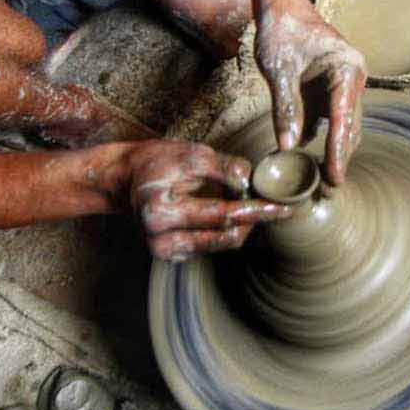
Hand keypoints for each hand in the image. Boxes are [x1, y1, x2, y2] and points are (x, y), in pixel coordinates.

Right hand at [128, 140, 291, 260]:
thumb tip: (253, 181)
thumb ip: (223, 167)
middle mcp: (159, 239)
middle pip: (225, 237)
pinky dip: (223, 231)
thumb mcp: (190, 153)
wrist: (127, 178)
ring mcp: (163, 251)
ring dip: (240, 225)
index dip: (255, 211)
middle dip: (252, 220)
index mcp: (160, 211)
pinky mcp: (169, 256)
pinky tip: (227, 214)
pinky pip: (208, 246)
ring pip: (220, 245)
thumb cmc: (159, 161)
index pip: (221, 215)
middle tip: (271, 202)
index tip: (283, 208)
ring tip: (249, 204)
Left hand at [254, 0, 366, 185]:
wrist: (282, 7)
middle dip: (338, 158)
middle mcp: (352, 79)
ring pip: (341, 126)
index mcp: (346, 69)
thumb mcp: (278, 69)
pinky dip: (320, 139)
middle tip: (326, 192)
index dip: (338, 151)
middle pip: (348, 127)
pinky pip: (328, 120)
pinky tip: (309, 161)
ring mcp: (343, 86)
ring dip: (331, 152)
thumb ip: (286, 107)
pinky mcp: (330, 91)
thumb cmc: (282, 31)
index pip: (343, 118)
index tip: (334, 178)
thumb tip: (288, 146)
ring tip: (319, 184)